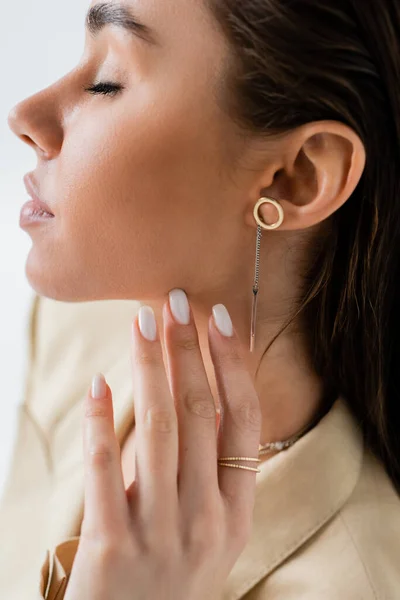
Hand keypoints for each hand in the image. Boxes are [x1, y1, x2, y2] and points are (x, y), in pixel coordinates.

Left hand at [64, 292, 261, 599]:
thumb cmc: (172, 576)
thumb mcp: (209, 532)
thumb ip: (209, 473)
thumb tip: (196, 394)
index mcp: (236, 512)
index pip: (242, 422)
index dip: (233, 365)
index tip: (220, 319)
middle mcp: (206, 520)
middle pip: (199, 414)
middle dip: (187, 350)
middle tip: (175, 301)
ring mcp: (161, 534)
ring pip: (158, 431)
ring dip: (149, 367)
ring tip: (141, 322)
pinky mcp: (113, 548)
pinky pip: (104, 471)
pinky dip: (100, 422)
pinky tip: (98, 384)